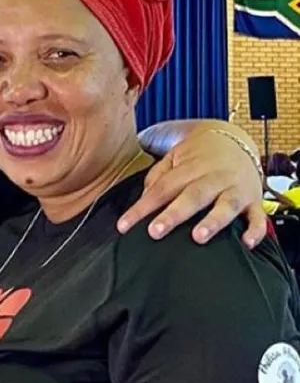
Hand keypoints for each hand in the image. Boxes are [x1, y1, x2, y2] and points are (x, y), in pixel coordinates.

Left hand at [117, 130, 265, 247]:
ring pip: (225, 204)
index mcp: (189, 168)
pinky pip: (258, 216)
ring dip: (213, 221)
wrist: (236, 140)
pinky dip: (256, 230)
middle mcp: (213, 177)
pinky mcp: (255, 200)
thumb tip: (145, 197)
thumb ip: (158, 176)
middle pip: (192, 196)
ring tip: (199, 237)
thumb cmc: (199, 155)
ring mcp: (235, 188)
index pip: (161, 189)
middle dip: (173, 215)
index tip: (124, 226)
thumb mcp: (174, 157)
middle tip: (155, 232)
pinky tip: (247, 243)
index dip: (141, 208)